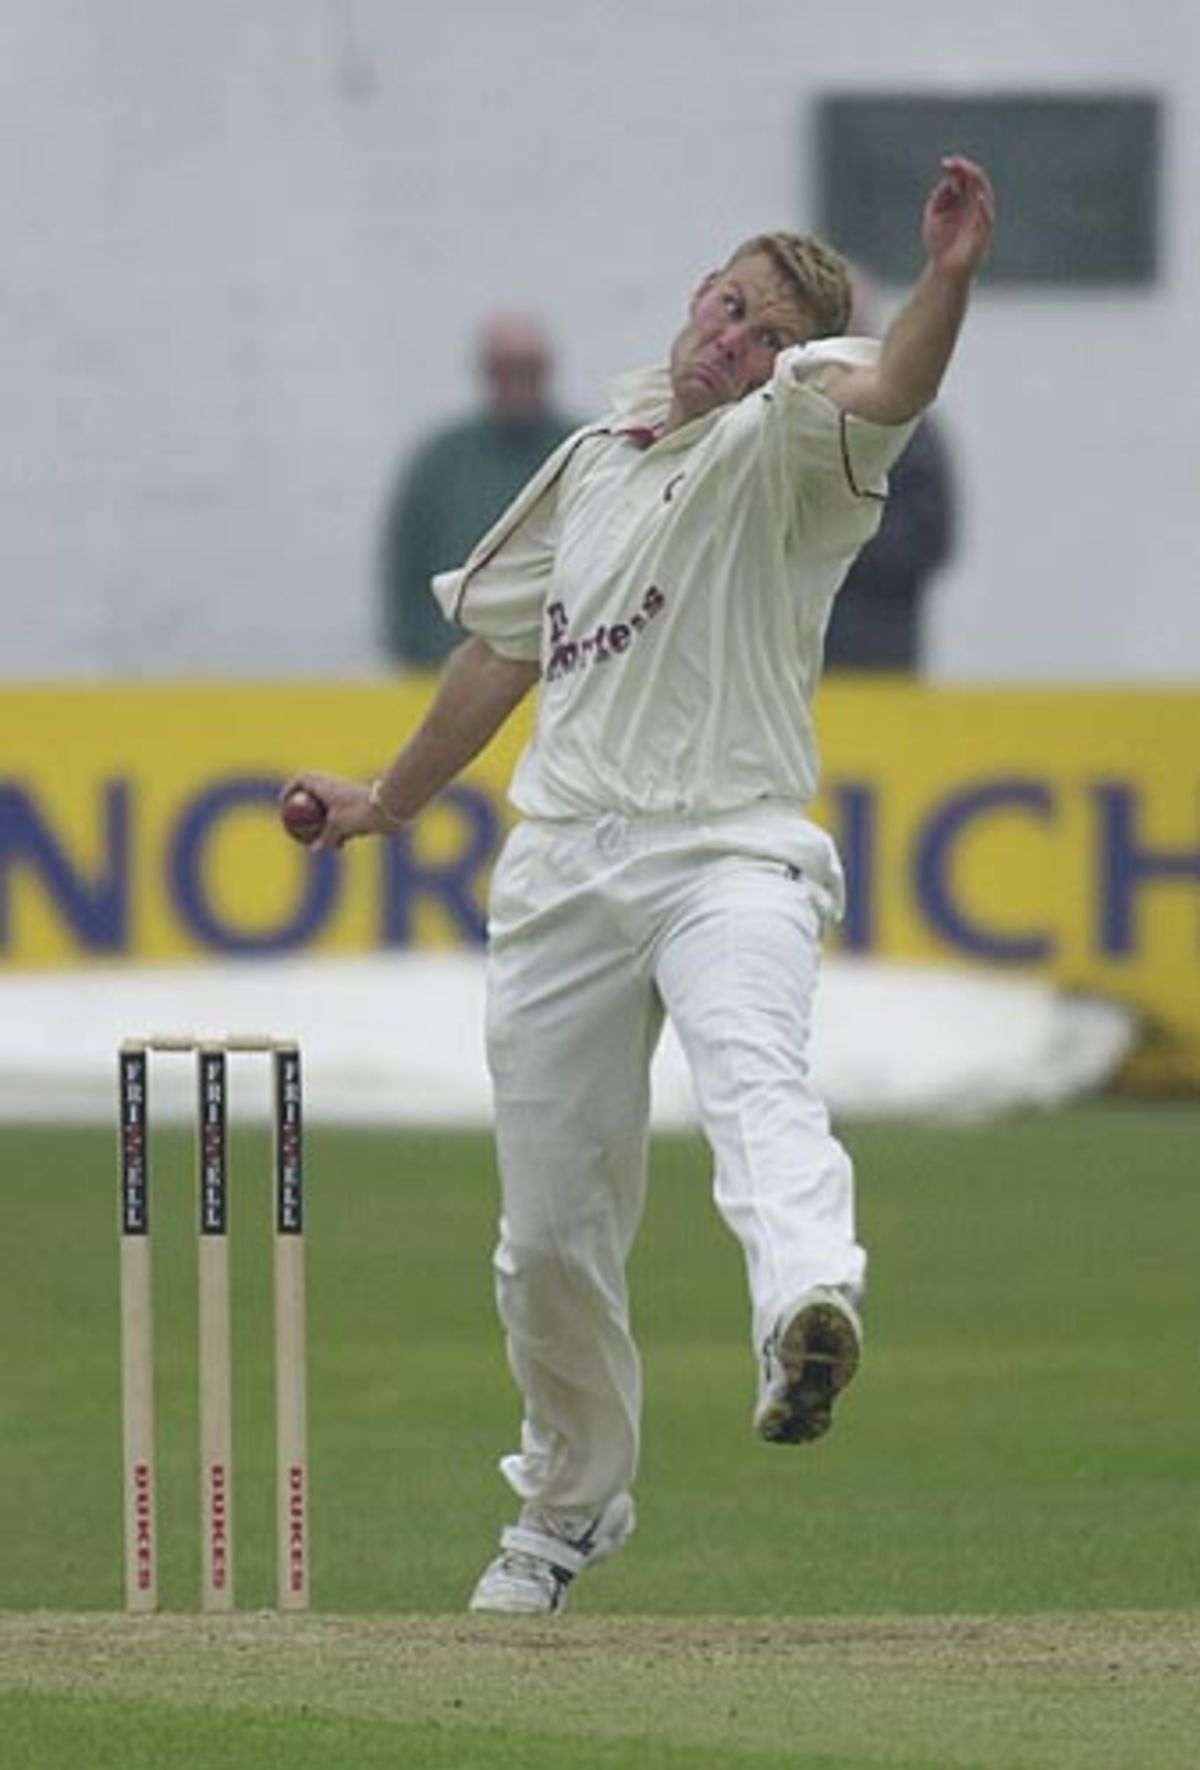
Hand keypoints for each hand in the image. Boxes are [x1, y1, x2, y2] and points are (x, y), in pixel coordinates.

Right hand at [278, 771, 387, 851]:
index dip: (290, 790)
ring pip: (329, 806)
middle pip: (313, 793)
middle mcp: (335, 786)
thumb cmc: (359, 811)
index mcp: (325, 783)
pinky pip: (343, 815)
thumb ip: (326, 837)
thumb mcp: (339, 826)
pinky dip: (340, 827)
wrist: (387, 806)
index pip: (302, 779)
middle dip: (305, 808)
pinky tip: (342, 846)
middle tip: (297, 823)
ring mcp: (347, 795)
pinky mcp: (358, 804)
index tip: (284, 804)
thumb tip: (315, 849)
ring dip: (324, 820)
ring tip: (321, 840)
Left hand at [922, 156, 994, 279]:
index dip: (957, 168)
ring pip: (985, 194)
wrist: (943, 270)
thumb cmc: (939, 243)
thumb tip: (949, 180)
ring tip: (966, 171)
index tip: (944, 163)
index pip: (966, 177)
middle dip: (966, 169)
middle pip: (976, 181)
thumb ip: (939, 197)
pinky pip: (987, 218)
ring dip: (975, 182)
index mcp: (964, 201)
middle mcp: (975, 206)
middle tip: (952, 163)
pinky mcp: (983, 234)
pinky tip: (977, 196)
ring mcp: (980, 219)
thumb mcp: (933, 215)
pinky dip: (983, 207)